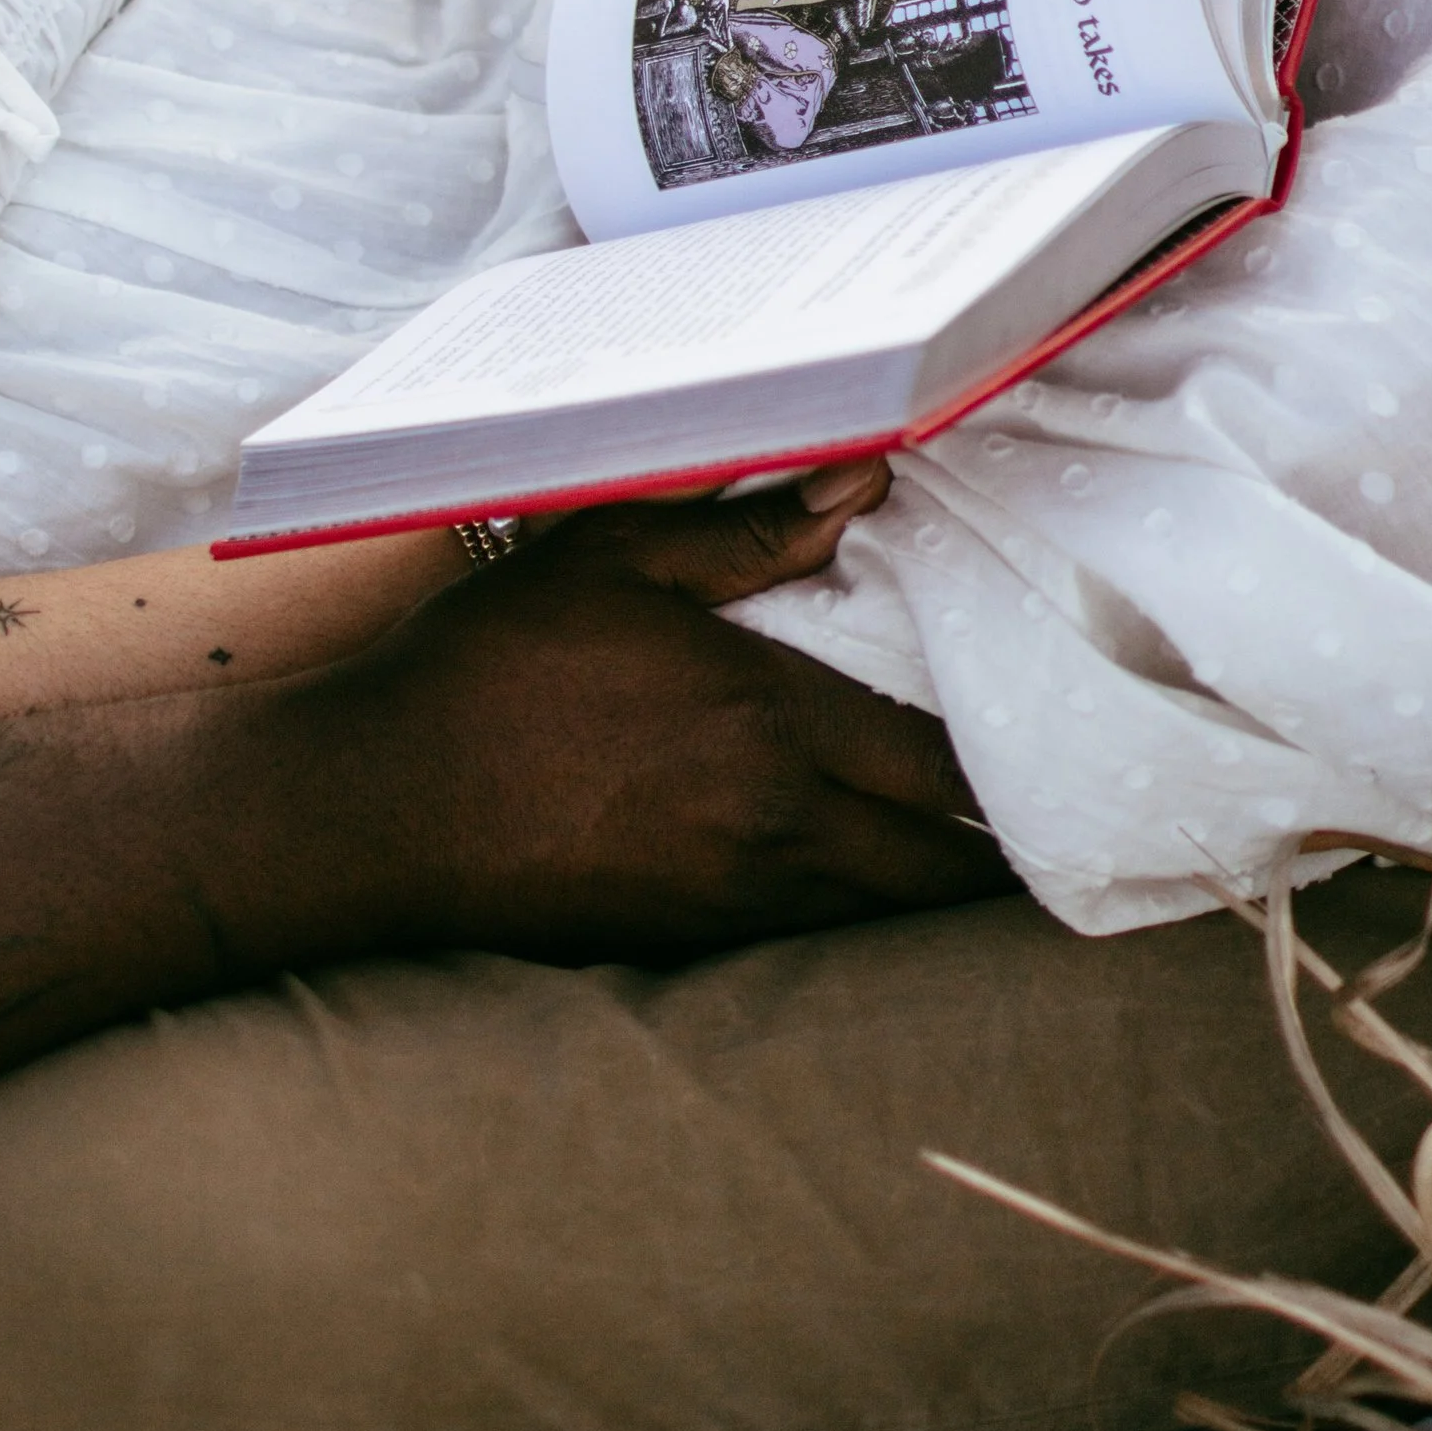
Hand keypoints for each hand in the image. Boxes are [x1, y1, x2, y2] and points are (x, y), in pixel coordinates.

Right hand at [240, 468, 1008, 968]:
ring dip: (924, 889)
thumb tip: (863, 485)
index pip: (940, 769)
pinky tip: (848, 884)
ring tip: (966, 857)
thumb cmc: (487, 668)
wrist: (375, 807)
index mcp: (768, 722)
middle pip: (934, 868)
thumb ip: (744, 530)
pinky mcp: (679, 945)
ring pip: (876, 913)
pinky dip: (844, 915)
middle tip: (1039, 822)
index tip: (1056, 759)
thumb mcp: (607, 559)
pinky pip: (802, 938)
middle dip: (991, 852)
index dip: (1009, 775)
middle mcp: (772, 824)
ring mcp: (727, 899)